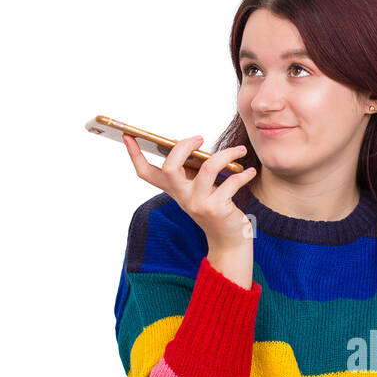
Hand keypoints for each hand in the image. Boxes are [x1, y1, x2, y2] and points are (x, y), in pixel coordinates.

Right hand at [123, 132, 257, 252]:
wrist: (229, 241)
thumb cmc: (215, 209)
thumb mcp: (197, 191)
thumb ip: (191, 172)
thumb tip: (192, 143)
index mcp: (173, 190)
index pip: (145, 173)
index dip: (134, 155)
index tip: (127, 135)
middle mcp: (182, 197)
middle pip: (170, 167)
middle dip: (184, 146)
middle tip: (200, 138)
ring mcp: (198, 203)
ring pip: (208, 168)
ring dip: (227, 154)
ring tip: (239, 149)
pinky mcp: (217, 208)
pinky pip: (231, 182)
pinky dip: (243, 175)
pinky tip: (249, 172)